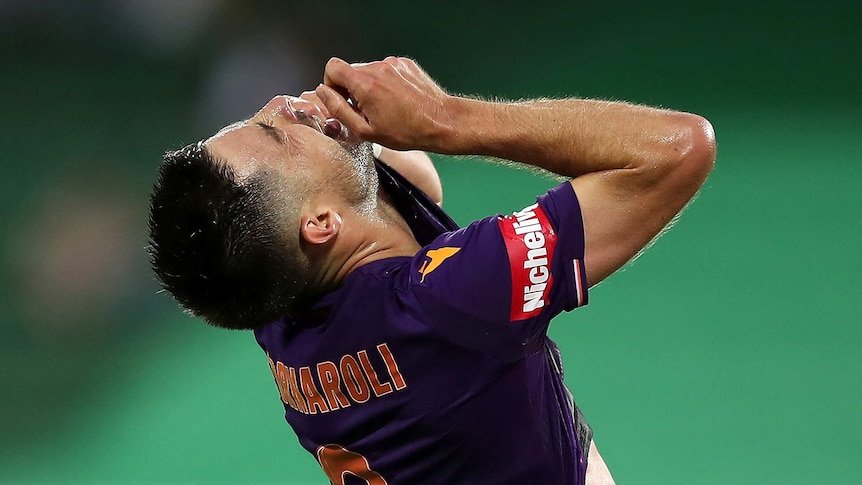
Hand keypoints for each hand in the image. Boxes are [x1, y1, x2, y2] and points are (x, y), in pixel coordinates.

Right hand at [315, 56, 455, 151]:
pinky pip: (386, 70)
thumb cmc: (407, 131)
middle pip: (351, 70)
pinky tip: (397, 100)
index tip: (341, 99)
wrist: (441, 121)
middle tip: (365, 110)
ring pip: (369, 71)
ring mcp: (393, 63)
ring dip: (370, 86)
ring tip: (385, 107)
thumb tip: (323, 93)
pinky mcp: (405, 63)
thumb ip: (338, 110)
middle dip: (352, 89)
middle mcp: (378, 68)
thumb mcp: (366, 130)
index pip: (332, 67)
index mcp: (366, 84)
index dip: (332, 84)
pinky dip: (386, 83)